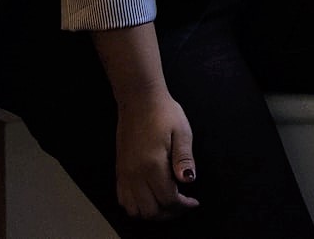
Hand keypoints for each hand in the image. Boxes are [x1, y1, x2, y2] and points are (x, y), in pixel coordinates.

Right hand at [112, 91, 197, 219]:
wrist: (139, 100)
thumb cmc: (163, 112)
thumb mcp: (182, 131)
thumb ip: (184, 158)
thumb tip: (189, 180)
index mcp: (153, 165)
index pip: (168, 199)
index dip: (183, 206)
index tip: (193, 202)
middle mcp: (135, 174)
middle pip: (150, 210)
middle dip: (169, 213)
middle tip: (182, 204)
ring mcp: (124, 174)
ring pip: (134, 209)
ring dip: (152, 212)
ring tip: (167, 203)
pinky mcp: (119, 171)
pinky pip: (122, 199)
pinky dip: (136, 206)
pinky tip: (149, 197)